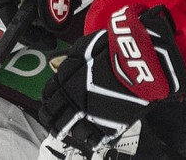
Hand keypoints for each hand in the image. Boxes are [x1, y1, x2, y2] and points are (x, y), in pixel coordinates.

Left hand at [39, 5, 185, 150]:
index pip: (47, 97)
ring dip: (71, 131)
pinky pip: (94, 138)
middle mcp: (73, 101)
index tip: (50, 103)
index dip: (48, 101)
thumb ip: (70, 61)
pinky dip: (91, 138)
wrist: (137, 62)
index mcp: (64, 82)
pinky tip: (91, 136)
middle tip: (54, 123)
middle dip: (53, 120)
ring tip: (72, 131)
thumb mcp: (83, 48)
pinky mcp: (107, 125)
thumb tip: (65, 66)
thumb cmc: (112, 50)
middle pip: (54, 118)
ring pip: (73, 131)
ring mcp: (89, 115)